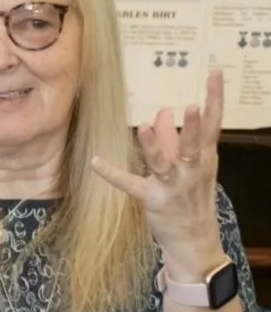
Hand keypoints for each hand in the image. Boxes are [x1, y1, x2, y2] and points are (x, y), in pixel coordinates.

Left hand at [91, 69, 226, 274]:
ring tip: (145, 126)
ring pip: (164, 163)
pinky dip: (113, 173)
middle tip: (190, 106)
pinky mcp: (152, 199)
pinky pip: (130, 184)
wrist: (194, 238)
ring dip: (155, 146)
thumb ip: (176, 139)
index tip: (214, 73)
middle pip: (195, 144)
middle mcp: (192, 170)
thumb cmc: (193, 195)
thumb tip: (162, 112)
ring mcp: (172, 186)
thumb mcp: (193, 166)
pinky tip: (96, 162)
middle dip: (194, 127)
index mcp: (206, 158)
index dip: (215, 98)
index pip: (215, 123)